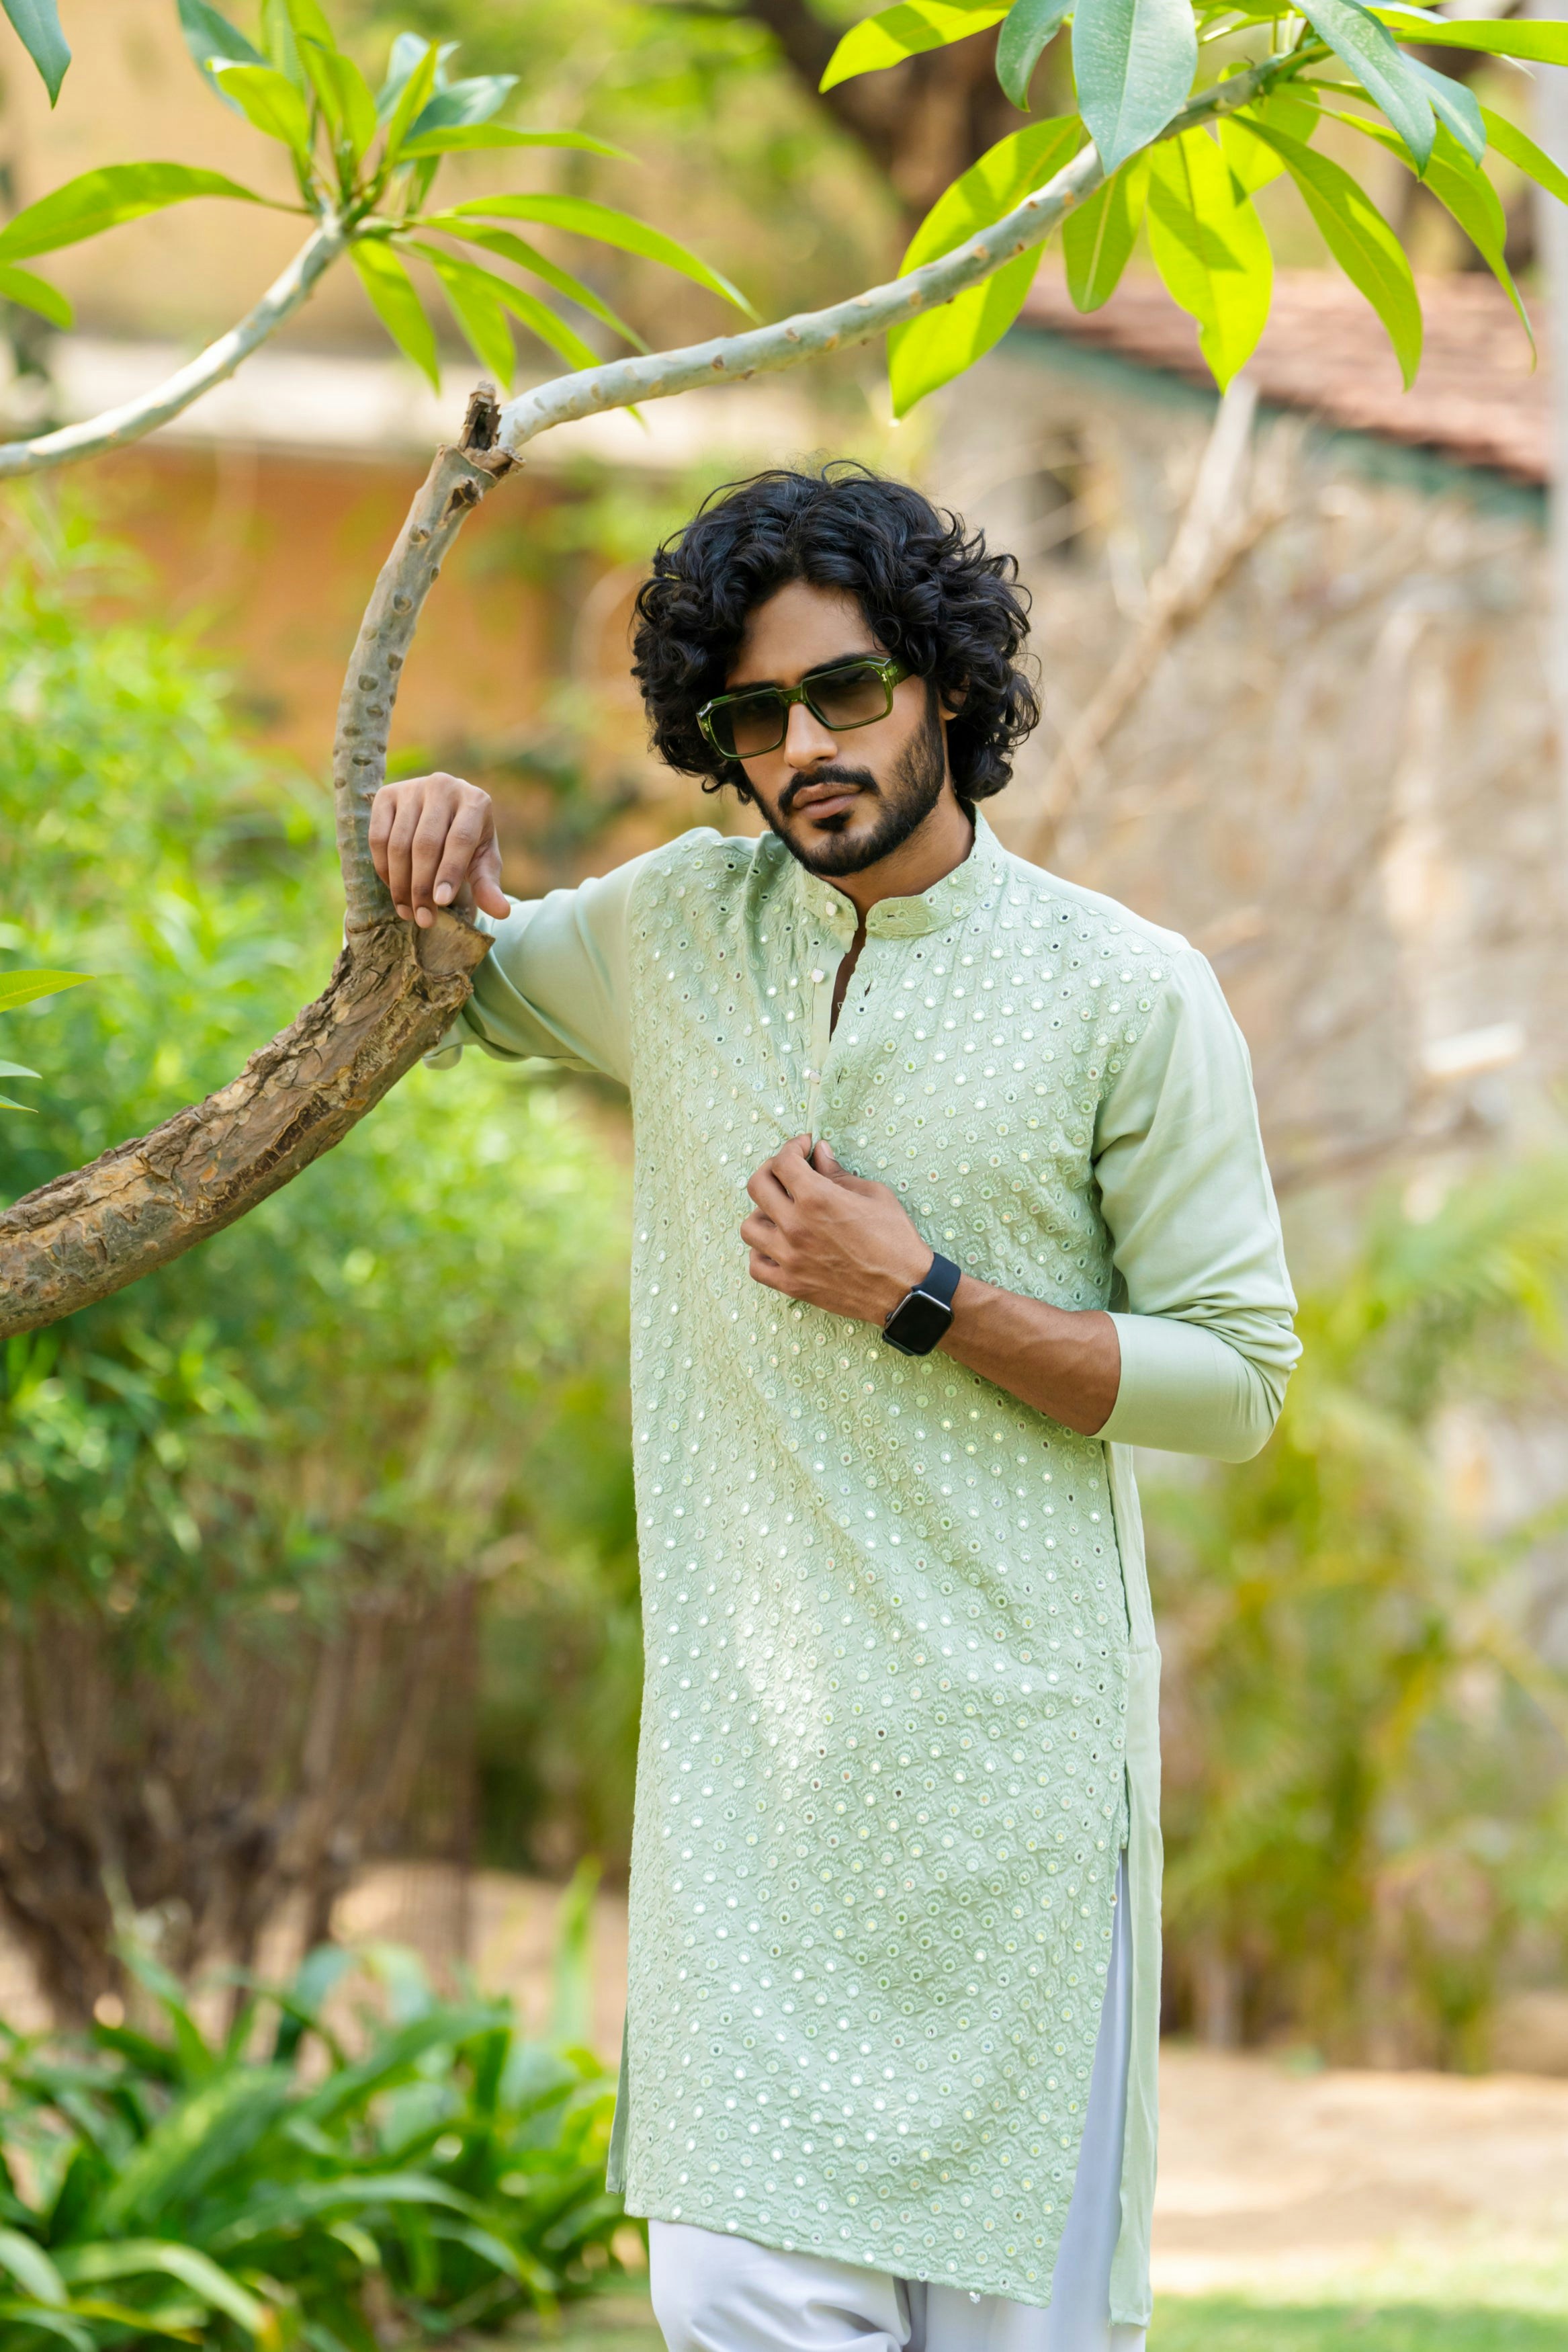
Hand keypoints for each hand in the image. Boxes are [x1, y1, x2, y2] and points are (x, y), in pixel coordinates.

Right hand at [368, 772, 508, 927]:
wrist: (443, 813)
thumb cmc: (468, 843)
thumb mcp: (483, 861)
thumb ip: (488, 884)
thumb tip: (502, 912)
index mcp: (475, 800)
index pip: (460, 839)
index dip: (449, 872)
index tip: (441, 902)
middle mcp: (443, 787)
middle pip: (426, 844)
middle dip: (422, 887)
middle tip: (423, 919)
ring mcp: (412, 788)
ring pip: (399, 843)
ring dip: (400, 884)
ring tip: (408, 912)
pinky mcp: (386, 795)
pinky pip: (378, 837)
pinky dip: (383, 867)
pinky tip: (393, 888)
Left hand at [741, 1137, 933, 1324]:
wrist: (905, 1290)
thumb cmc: (895, 1239)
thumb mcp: (873, 1195)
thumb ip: (839, 1173)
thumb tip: (820, 1153)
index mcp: (817, 1198)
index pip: (783, 1161)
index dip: (792, 1147)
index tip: (804, 1147)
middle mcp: (795, 1226)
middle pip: (757, 1186)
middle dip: (771, 1170)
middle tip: (788, 1171)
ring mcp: (789, 1257)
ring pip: (749, 1226)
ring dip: (762, 1213)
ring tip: (782, 1212)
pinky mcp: (791, 1284)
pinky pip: (755, 1265)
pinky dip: (761, 1252)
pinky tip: (778, 1245)